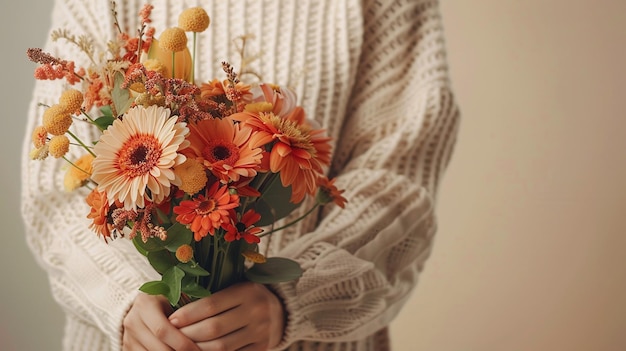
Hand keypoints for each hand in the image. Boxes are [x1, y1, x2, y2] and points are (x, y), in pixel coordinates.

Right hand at [122, 293, 200, 350]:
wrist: (142, 305)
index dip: (182, 343)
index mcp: (145, 304)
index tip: (198, 349)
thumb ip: (186, 310)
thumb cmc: (166, 300)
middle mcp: (133, 321)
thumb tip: (207, 327)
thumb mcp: (174, 298)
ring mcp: (128, 337)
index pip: (163, 330)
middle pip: (158, 347)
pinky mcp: (127, 348)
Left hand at [169, 281, 285, 350]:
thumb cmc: (249, 296)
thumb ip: (214, 292)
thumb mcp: (237, 286)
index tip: (172, 319)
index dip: (188, 314)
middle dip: (188, 334)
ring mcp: (260, 332)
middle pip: (213, 328)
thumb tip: (178, 301)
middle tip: (173, 335)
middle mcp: (256, 311)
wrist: (283, 311)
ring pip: (221, 346)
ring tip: (183, 345)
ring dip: (197, 348)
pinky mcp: (261, 348)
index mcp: (247, 291)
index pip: (211, 305)